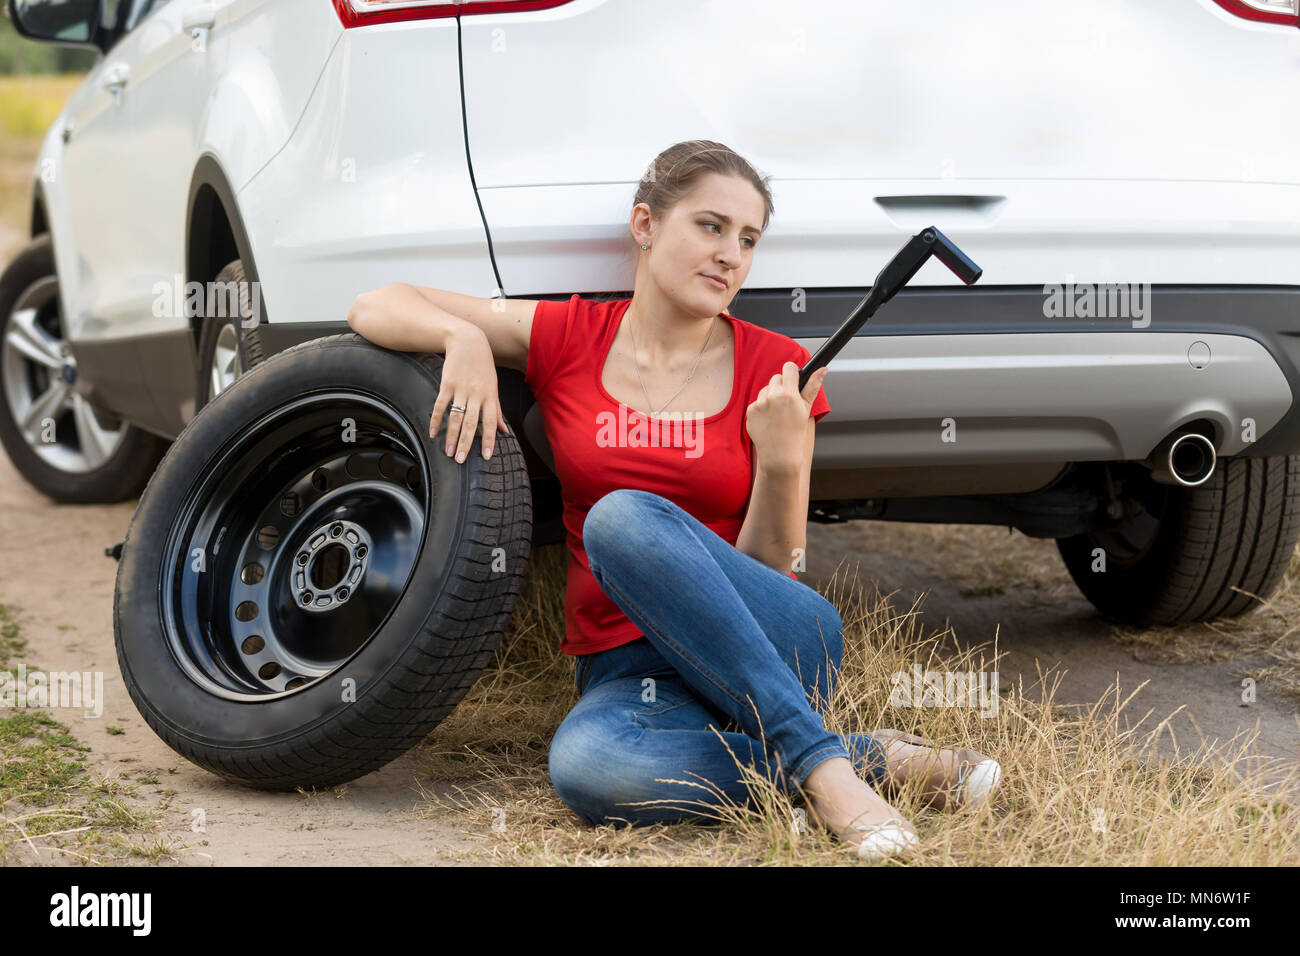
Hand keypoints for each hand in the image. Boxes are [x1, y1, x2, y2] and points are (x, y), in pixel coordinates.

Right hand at [429, 327, 510, 462]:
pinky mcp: (446, 384)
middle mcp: (476, 394)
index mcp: (489, 396)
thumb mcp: (494, 386)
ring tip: (448, 452)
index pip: (490, 422)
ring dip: (451, 436)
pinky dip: (435, 420)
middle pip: (470, 423)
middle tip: (460, 460)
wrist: (467, 341)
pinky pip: (440, 406)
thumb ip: (497, 410)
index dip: (488, 440)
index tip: (485, 456)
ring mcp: (460, 389)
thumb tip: (504, 431)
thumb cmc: (483, 366)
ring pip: (455, 417)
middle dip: (465, 443)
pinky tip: (432, 433)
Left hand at [744, 361, 826, 472]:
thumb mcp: (806, 409)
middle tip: (787, 402)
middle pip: (776, 377)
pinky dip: (762, 408)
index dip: (792, 372)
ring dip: (771, 396)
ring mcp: (759, 404)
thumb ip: (813, 386)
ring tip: (778, 413)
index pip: (788, 368)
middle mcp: (772, 397)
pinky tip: (769, 420)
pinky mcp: (750, 411)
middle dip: (782, 386)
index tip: (794, 378)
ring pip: (766, 389)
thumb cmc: (796, 433)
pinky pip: (757, 401)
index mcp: (789, 394)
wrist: (779, 455)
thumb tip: (822, 369)